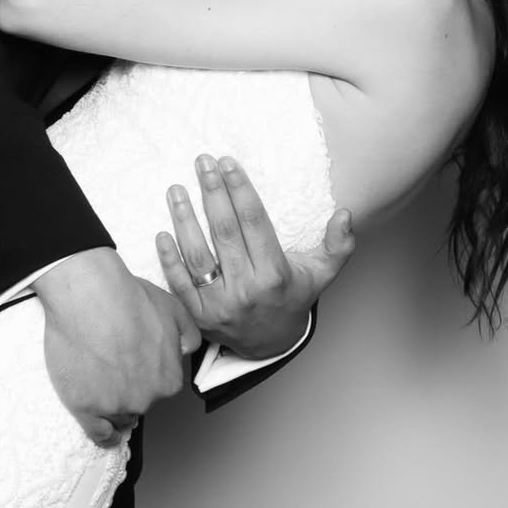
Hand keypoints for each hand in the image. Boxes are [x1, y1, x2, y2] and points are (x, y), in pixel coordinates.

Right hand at [34, 247, 200, 446]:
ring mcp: (115, 406)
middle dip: (131, 386)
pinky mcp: (85, 408)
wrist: (90, 294)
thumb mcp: (174, 309)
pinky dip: (102, 432)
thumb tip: (185, 351)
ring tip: (102, 382)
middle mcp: (146, 398)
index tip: (137, 362)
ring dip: (115, 405)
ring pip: (119, 416)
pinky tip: (102, 428)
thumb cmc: (129, 298)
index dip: (149, 372)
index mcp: (169, 380)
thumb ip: (189, 335)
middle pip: (140, 401)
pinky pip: (98, 433)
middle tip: (116, 362)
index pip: (161, 386)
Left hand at [156, 155, 355, 358]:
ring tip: (176, 189)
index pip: (254, 223)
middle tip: (202, 163)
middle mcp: (247, 290)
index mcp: (275, 275)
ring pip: (198, 257)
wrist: (270, 345)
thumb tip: (345, 214)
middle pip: (224, 233)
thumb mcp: (322, 273)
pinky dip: (168, 260)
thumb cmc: (293, 297)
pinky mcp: (199, 316)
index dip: (240, 190)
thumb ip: (338, 245)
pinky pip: (179, 285)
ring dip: (184, 220)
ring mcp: (220, 305)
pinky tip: (161, 232)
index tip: (228, 163)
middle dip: (211, 193)